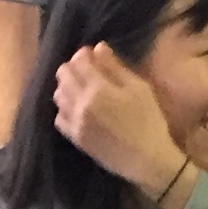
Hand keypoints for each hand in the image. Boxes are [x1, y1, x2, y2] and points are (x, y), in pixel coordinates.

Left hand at [52, 43, 191, 202]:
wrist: (147, 159)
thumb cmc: (149, 120)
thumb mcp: (139, 88)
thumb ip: (116, 67)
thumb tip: (98, 48)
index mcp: (98, 89)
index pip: (78, 61)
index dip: (83, 54)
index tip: (92, 54)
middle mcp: (80, 104)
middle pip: (63, 76)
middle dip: (72, 67)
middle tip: (86, 69)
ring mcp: (75, 123)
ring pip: (58, 96)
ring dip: (66, 86)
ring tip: (81, 88)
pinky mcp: (76, 138)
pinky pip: (59, 118)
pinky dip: (64, 108)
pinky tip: (77, 108)